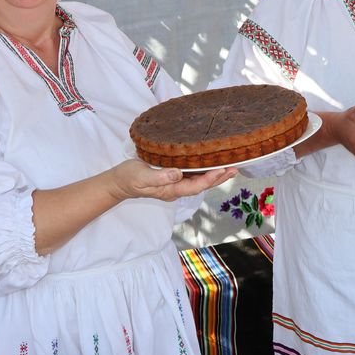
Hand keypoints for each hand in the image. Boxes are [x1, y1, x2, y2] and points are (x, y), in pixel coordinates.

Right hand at [109, 159, 237, 201]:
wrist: (118, 182)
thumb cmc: (128, 178)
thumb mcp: (141, 176)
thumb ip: (159, 177)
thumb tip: (177, 174)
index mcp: (170, 190)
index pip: (194, 186)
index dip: (209, 179)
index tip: (222, 170)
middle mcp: (176, 189)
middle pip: (202, 185)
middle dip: (219, 178)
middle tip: (235, 168)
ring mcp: (175, 185)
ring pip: (200, 181)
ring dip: (216, 175)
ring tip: (231, 167)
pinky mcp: (173, 178)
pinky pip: (193, 176)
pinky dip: (205, 170)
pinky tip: (212, 164)